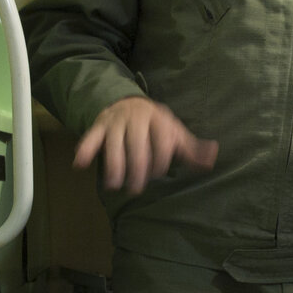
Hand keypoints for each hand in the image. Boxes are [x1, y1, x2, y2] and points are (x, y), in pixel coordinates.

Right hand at [74, 96, 217, 193]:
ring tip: (113, 186)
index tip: (158, 174)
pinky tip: (80, 165)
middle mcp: (137, 118)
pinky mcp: (99, 125)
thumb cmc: (156, 125)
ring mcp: (116, 121)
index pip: (162, 140)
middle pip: (137, 144)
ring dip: (112, 165)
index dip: (160, 159)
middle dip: (136, 168)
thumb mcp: (175, 132)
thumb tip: (212, 157)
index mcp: (159, 119)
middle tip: (136, 189)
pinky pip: (90, 136)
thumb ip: (192, 148)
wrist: (127, 102)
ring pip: (113, 143)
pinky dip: (85, 149)